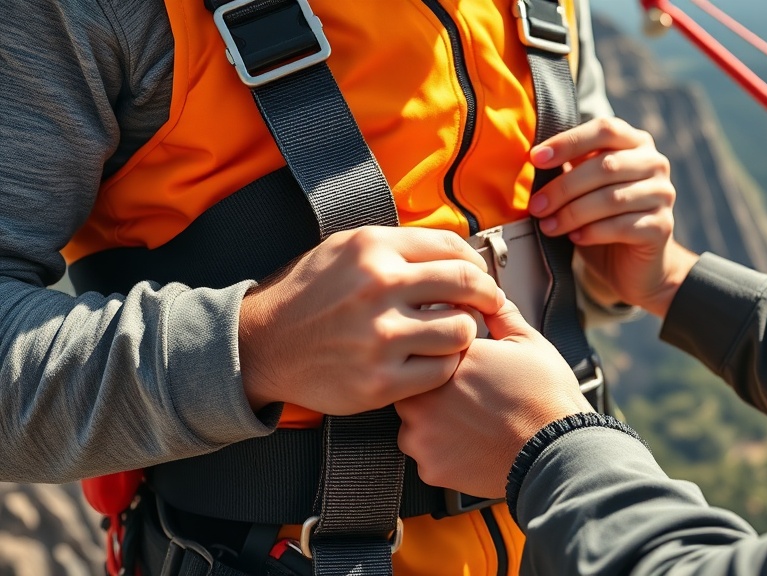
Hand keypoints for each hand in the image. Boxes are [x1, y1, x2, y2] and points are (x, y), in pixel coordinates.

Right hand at [238, 226, 504, 414]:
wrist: (262, 345)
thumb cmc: (307, 296)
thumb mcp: (344, 249)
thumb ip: (396, 246)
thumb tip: (452, 249)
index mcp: (373, 249)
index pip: (452, 247)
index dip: (476, 261)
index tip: (480, 274)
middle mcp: (378, 288)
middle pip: (467, 284)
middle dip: (488, 294)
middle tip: (491, 303)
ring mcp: (380, 337)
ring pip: (461, 331)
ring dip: (466, 332)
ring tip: (454, 333)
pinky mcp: (380, 381)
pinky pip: (442, 371)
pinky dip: (445, 365)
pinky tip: (433, 359)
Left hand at [396, 300, 592, 498]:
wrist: (558, 454)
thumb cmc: (547, 400)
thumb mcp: (529, 343)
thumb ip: (500, 316)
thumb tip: (489, 299)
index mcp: (449, 358)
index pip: (426, 345)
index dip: (446, 355)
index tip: (464, 365)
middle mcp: (427, 394)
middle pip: (413, 383)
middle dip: (435, 387)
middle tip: (468, 396)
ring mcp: (423, 433)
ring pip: (413, 421)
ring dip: (432, 420)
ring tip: (470, 422)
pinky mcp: (430, 466)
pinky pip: (424, 454)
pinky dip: (442, 451)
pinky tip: (470, 445)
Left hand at [529, 117, 685, 316]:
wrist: (631, 265)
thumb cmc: (601, 218)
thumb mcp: (583, 187)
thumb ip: (569, 167)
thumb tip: (533, 157)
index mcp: (635, 142)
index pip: (604, 130)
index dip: (569, 142)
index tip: (536, 158)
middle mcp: (654, 163)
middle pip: (606, 166)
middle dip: (564, 187)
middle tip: (536, 205)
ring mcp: (662, 194)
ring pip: (612, 198)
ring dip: (573, 213)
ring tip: (548, 226)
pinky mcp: (662, 226)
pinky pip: (623, 226)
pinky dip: (593, 232)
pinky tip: (575, 237)